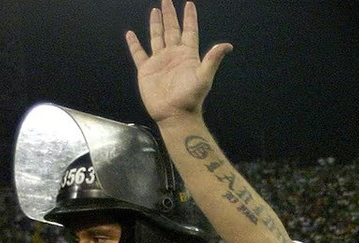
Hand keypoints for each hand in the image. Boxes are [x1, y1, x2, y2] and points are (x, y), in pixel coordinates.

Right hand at [126, 0, 231, 125]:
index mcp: (187, 55)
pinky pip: (139, 53)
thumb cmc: (190, 97)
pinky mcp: (146, 70)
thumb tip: (227, 46)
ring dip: (156, 24)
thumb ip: (213, 59)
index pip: (189, 31)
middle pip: (172, 30)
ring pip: (157, 37)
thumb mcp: (204, 76)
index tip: (189, 4)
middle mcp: (174, 55)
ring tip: (155, 11)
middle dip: (170, 15)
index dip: (189, 18)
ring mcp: (160, 61)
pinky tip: (131, 34)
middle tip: (167, 0)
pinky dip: (134, 44)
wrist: (174, 114)